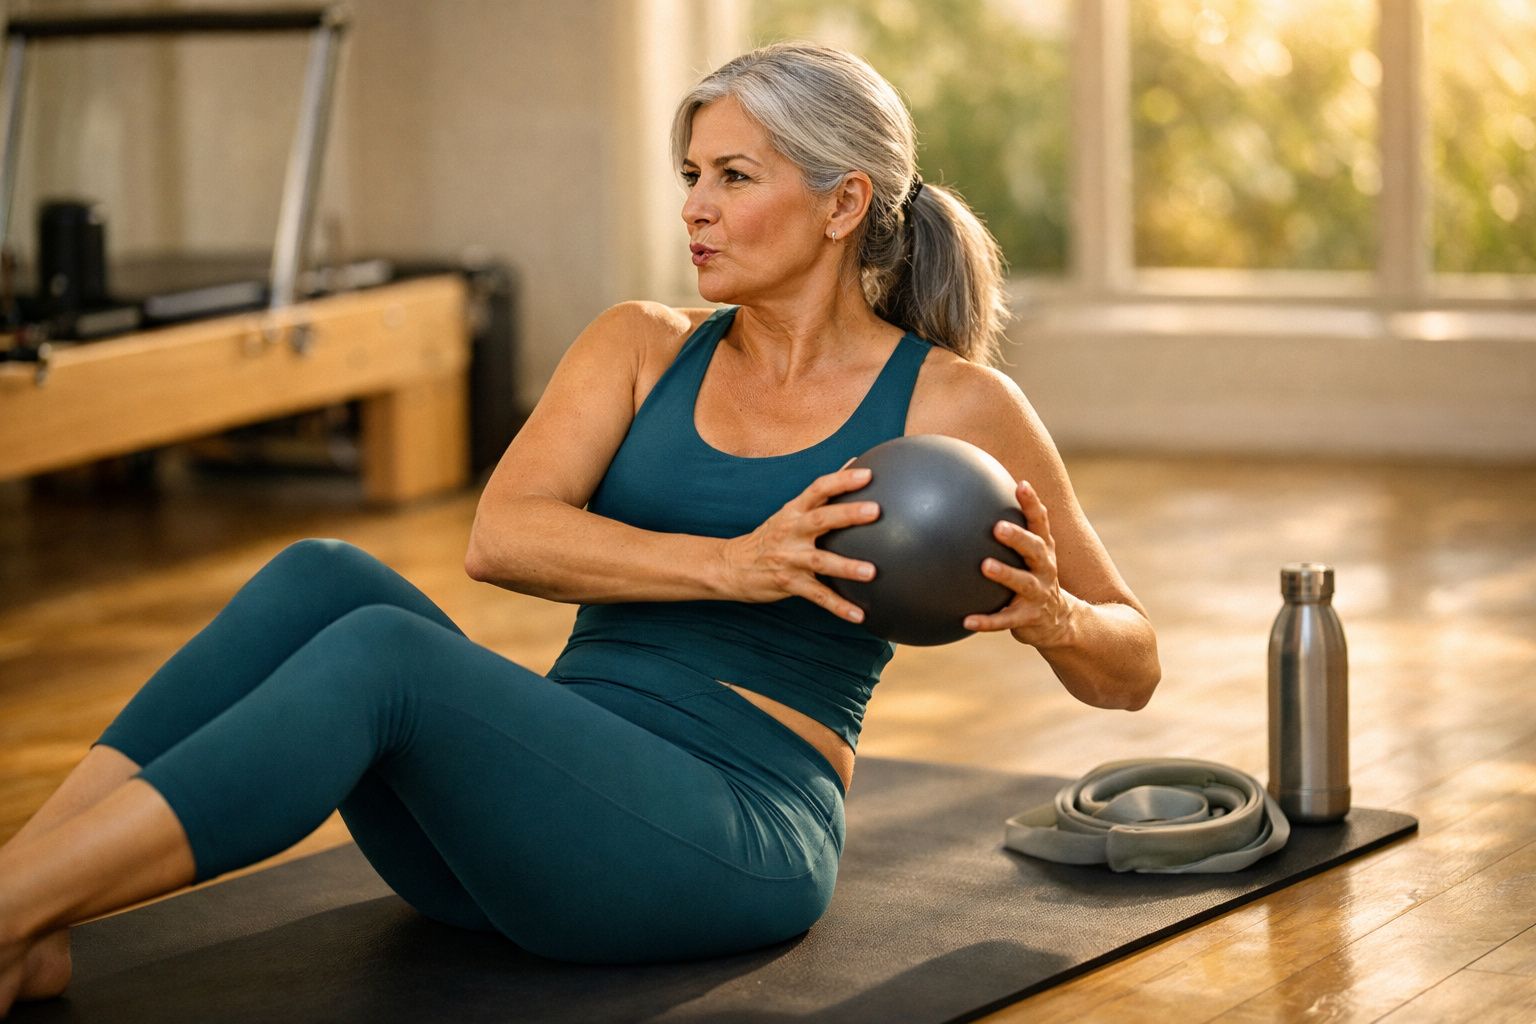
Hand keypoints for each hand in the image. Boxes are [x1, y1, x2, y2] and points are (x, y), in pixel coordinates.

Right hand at [720, 465, 879, 621]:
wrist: (731, 566)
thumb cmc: (770, 536)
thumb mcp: (789, 512)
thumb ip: (820, 494)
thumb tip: (854, 464)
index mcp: (793, 511)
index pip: (818, 488)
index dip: (841, 479)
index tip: (867, 474)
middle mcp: (791, 531)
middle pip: (820, 519)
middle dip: (847, 514)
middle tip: (875, 510)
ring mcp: (789, 558)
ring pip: (820, 561)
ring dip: (846, 567)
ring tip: (871, 572)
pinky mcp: (789, 584)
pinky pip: (817, 596)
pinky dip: (838, 606)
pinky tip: (859, 615)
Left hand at [963, 479, 1075, 646]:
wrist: (1061, 622)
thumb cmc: (1035, 578)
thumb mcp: (1032, 557)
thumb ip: (1013, 534)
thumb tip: (976, 502)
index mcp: (1044, 550)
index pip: (1040, 522)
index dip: (1032, 503)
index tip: (1021, 485)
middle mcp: (1045, 568)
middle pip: (1034, 549)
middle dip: (1018, 537)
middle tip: (998, 527)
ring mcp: (1039, 593)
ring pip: (1023, 582)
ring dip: (1005, 574)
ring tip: (985, 566)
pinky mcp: (1029, 618)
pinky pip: (1006, 620)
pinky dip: (987, 621)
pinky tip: (967, 620)